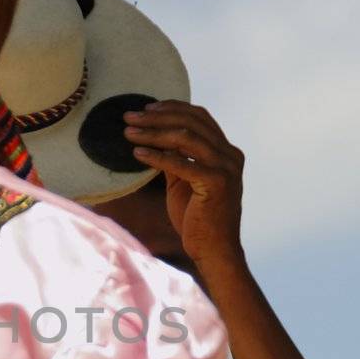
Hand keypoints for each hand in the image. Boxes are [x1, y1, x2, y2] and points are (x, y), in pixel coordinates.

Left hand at [122, 100, 245, 269]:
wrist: (213, 251)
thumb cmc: (197, 219)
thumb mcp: (183, 181)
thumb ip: (175, 159)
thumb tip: (152, 138)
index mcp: (226, 151)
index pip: (200, 117)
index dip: (172, 108)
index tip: (146, 108)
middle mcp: (230, 155)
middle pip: (191, 122)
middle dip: (157, 117)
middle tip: (129, 117)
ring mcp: (226, 168)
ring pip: (186, 137)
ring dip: (153, 132)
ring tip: (129, 133)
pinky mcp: (216, 183)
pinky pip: (181, 162)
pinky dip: (157, 155)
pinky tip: (137, 154)